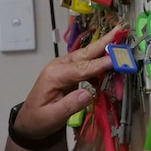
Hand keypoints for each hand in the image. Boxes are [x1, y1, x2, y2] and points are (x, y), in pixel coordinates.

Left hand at [13, 24, 124, 139]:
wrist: (30, 121)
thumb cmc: (39, 119)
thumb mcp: (53, 116)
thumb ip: (70, 105)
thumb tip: (89, 94)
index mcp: (55, 75)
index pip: (81, 68)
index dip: (100, 64)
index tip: (116, 59)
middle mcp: (60, 66)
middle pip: (85, 53)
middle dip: (104, 42)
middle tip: (120, 30)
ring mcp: (65, 68)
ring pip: (87, 56)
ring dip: (104, 49)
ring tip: (121, 41)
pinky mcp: (70, 72)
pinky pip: (87, 65)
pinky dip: (100, 62)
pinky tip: (112, 61)